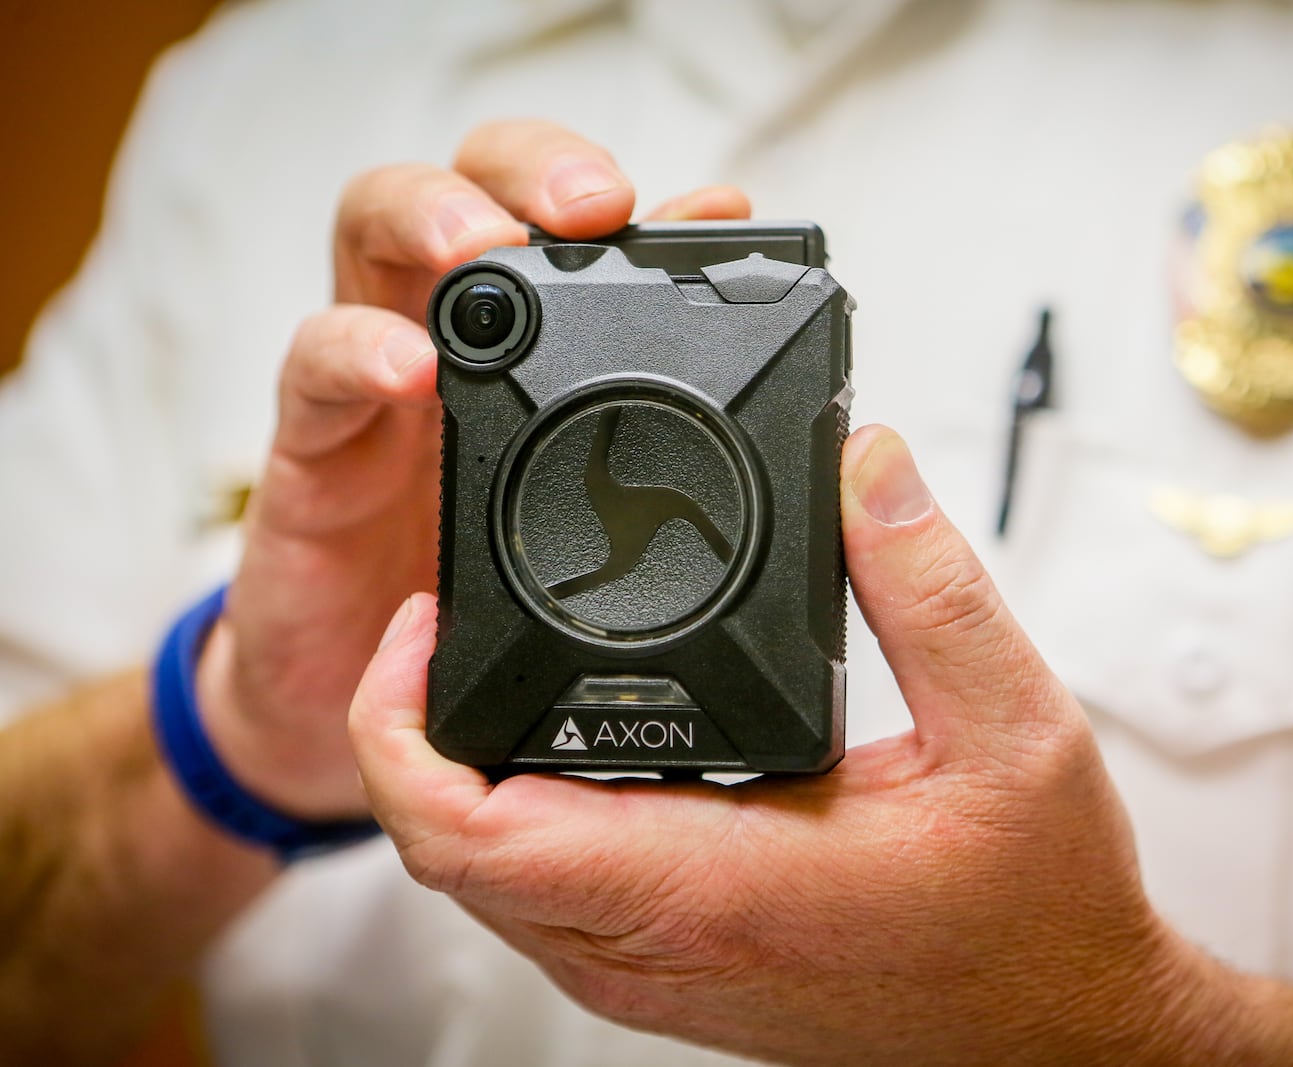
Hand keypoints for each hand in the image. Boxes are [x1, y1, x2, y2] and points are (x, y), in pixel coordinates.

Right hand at [197, 120, 753, 818]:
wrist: (364, 699)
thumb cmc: (490, 591)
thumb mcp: (597, 531)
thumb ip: (678, 459)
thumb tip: (816, 418)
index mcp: (541, 350)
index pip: (580, 227)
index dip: (649, 203)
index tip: (723, 213)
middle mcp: (456, 336)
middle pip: (476, 187)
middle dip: (535, 171)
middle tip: (596, 204)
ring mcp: (376, 378)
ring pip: (376, 233)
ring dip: (436, 217)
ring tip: (487, 249)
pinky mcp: (312, 448)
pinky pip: (312, 371)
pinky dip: (357, 352)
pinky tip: (408, 368)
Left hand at [348, 426, 1237, 1063]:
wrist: (1056, 1032)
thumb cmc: (1036, 917)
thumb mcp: (1013, 726)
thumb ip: (929, 586)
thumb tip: (863, 467)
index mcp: (712, 885)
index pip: (468, 832)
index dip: (399, 722)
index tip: (421, 626)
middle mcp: (652, 944)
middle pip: (444, 849)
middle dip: (415, 725)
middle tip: (450, 614)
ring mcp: (647, 970)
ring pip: (481, 877)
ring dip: (460, 768)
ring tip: (496, 654)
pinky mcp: (662, 971)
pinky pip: (536, 896)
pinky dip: (514, 811)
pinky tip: (568, 740)